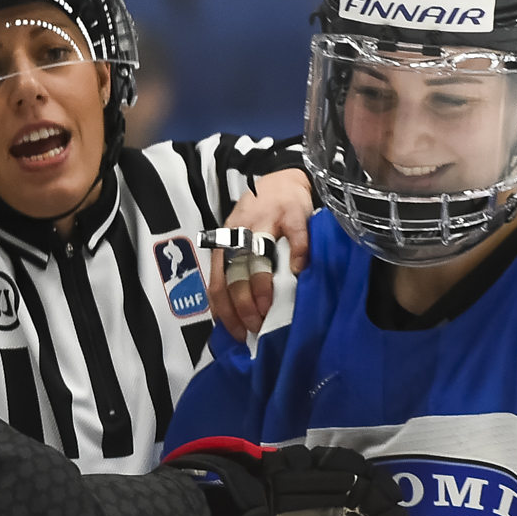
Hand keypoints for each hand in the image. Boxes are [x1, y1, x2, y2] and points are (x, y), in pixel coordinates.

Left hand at [207, 168, 312, 341]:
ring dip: (261, 285)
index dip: (225, 312)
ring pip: (257, 256)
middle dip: (242, 304)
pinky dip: (297, 255)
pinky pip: (294, 236)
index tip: (237, 334)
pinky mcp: (292, 213)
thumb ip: (237, 271)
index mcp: (225, 245)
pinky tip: (298, 272)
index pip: (217, 283)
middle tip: (255, 326)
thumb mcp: (239, 242)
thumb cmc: (260, 220)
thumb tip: (239, 316)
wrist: (282, 180)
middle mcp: (240, 234)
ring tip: (270, 309)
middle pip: (235, 273)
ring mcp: (266, 221)